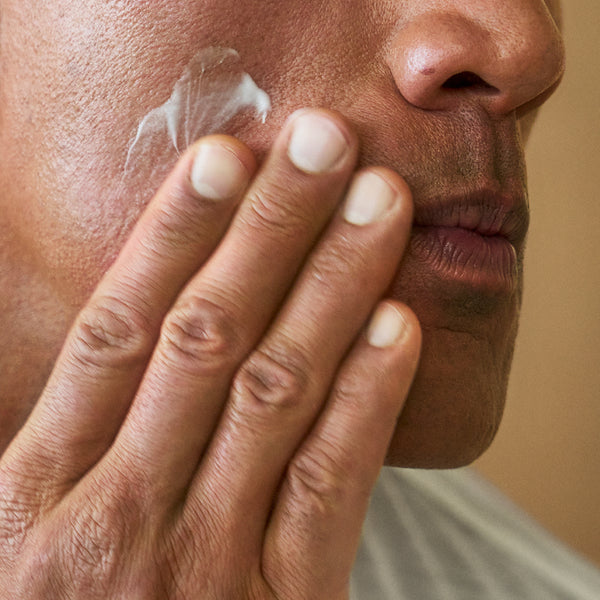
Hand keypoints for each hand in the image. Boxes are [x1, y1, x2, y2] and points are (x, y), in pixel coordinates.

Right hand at [0, 109, 420, 598]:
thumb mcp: (32, 531)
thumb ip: (81, 435)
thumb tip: (127, 327)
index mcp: (39, 495)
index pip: (120, 331)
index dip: (174, 236)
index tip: (224, 156)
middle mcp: (122, 516)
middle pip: (209, 338)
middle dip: (271, 230)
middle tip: (321, 143)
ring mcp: (205, 565)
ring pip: (278, 393)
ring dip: (334, 286)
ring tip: (377, 202)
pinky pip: (330, 489)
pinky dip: (367, 400)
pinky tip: (396, 324)